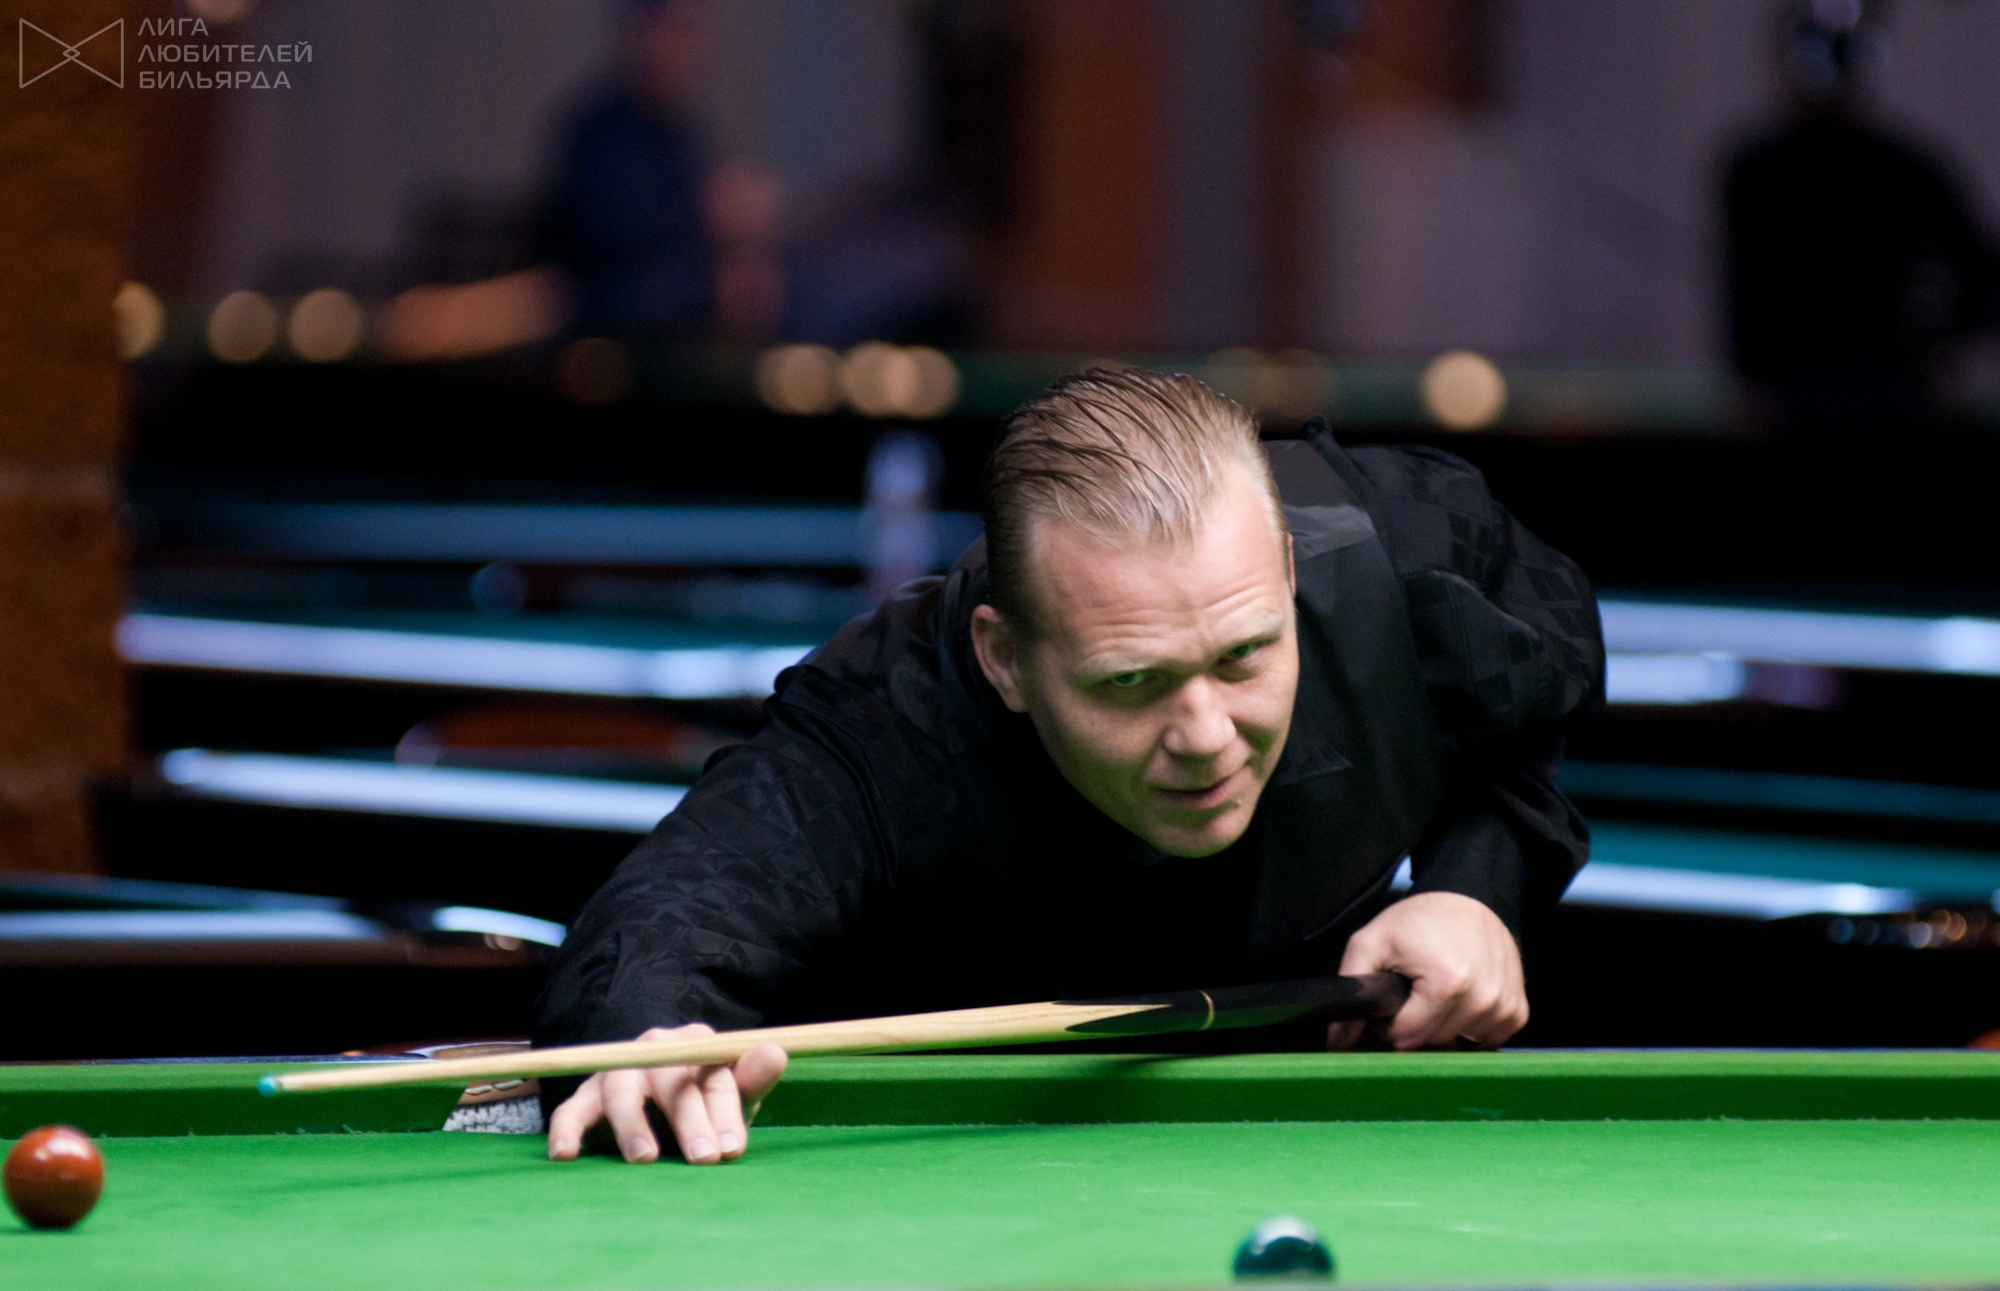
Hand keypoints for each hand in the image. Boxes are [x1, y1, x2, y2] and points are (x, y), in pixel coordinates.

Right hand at [546, 1023, 787, 1164]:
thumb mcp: (730, 1093)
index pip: (714, 1076)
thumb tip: (776, 1052)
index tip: (733, 1149)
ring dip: (633, 1125)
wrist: (653, 1101)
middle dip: (690, 1121)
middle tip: (704, 1159)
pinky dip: (566, 1130)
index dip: (725, 1112)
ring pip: (622, 1091)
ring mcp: (619, 1072)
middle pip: (672, 1082)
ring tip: (645, 1159)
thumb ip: (750, 1079)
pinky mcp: (587, 1096)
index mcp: (696, 1045)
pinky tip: (565, 1154)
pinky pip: (571, 1109)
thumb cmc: (701, 1102)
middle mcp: (655, 1050)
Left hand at [1328, 892, 1526, 1050]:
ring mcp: (1504, 1007)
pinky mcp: (1517, 1011)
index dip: (1389, 1023)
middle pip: (1432, 1043)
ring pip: (1457, 1045)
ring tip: (1438, 991)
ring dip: (1443, 1026)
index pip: (1405, 1038)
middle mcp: (1483, 999)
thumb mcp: (1371, 943)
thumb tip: (1338, 1040)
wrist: (1469, 897)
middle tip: (1414, 990)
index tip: (1393, 997)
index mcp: (1447, 984)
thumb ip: (1350, 986)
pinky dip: (1469, 1026)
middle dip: (1415, 1024)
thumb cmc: (1417, 921)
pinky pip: (1485, 1040)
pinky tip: (1462, 999)